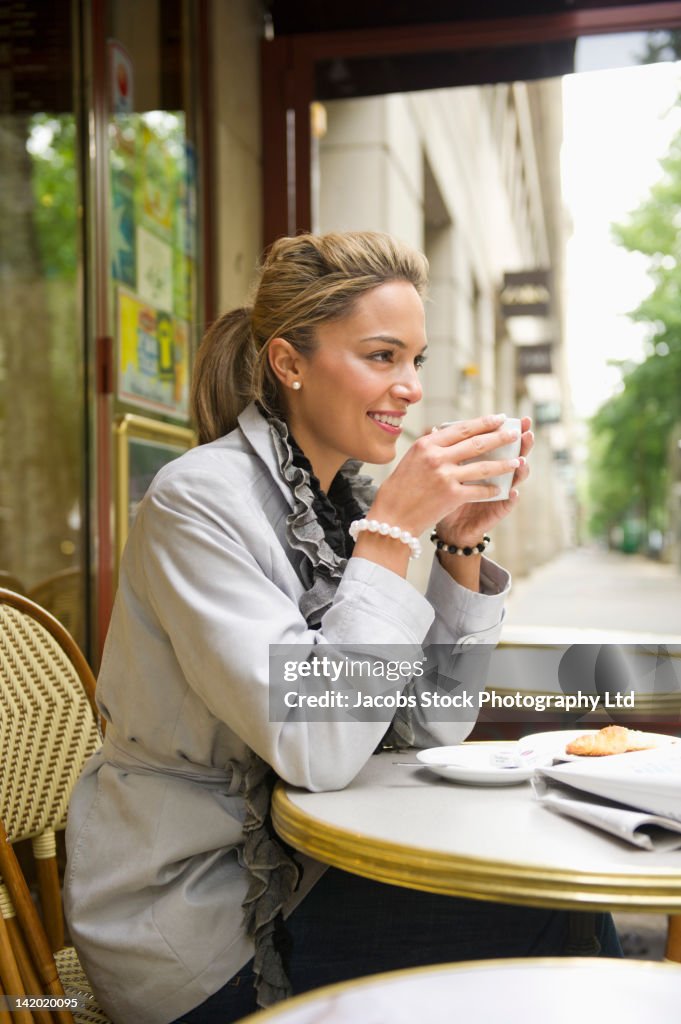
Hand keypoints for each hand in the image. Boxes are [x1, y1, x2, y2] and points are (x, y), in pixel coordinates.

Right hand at [366, 414, 525, 538]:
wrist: (392, 517)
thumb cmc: (399, 488)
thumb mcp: (411, 459)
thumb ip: (430, 446)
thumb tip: (444, 431)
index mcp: (426, 444)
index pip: (461, 428)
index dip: (484, 422)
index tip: (499, 418)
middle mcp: (436, 457)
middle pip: (476, 443)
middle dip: (500, 437)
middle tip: (515, 433)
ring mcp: (445, 476)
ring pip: (483, 467)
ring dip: (504, 464)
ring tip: (518, 460)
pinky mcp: (452, 496)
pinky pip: (479, 490)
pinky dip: (492, 490)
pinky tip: (501, 489)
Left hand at [435, 417, 533, 546]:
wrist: (447, 525)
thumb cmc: (446, 494)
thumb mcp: (445, 470)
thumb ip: (448, 451)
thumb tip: (436, 427)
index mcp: (485, 461)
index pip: (498, 442)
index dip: (505, 430)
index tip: (512, 417)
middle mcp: (496, 475)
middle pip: (513, 455)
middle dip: (522, 443)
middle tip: (527, 432)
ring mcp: (500, 492)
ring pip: (516, 478)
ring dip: (521, 469)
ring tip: (522, 460)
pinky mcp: (497, 510)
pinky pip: (507, 503)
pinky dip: (511, 497)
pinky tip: (513, 491)